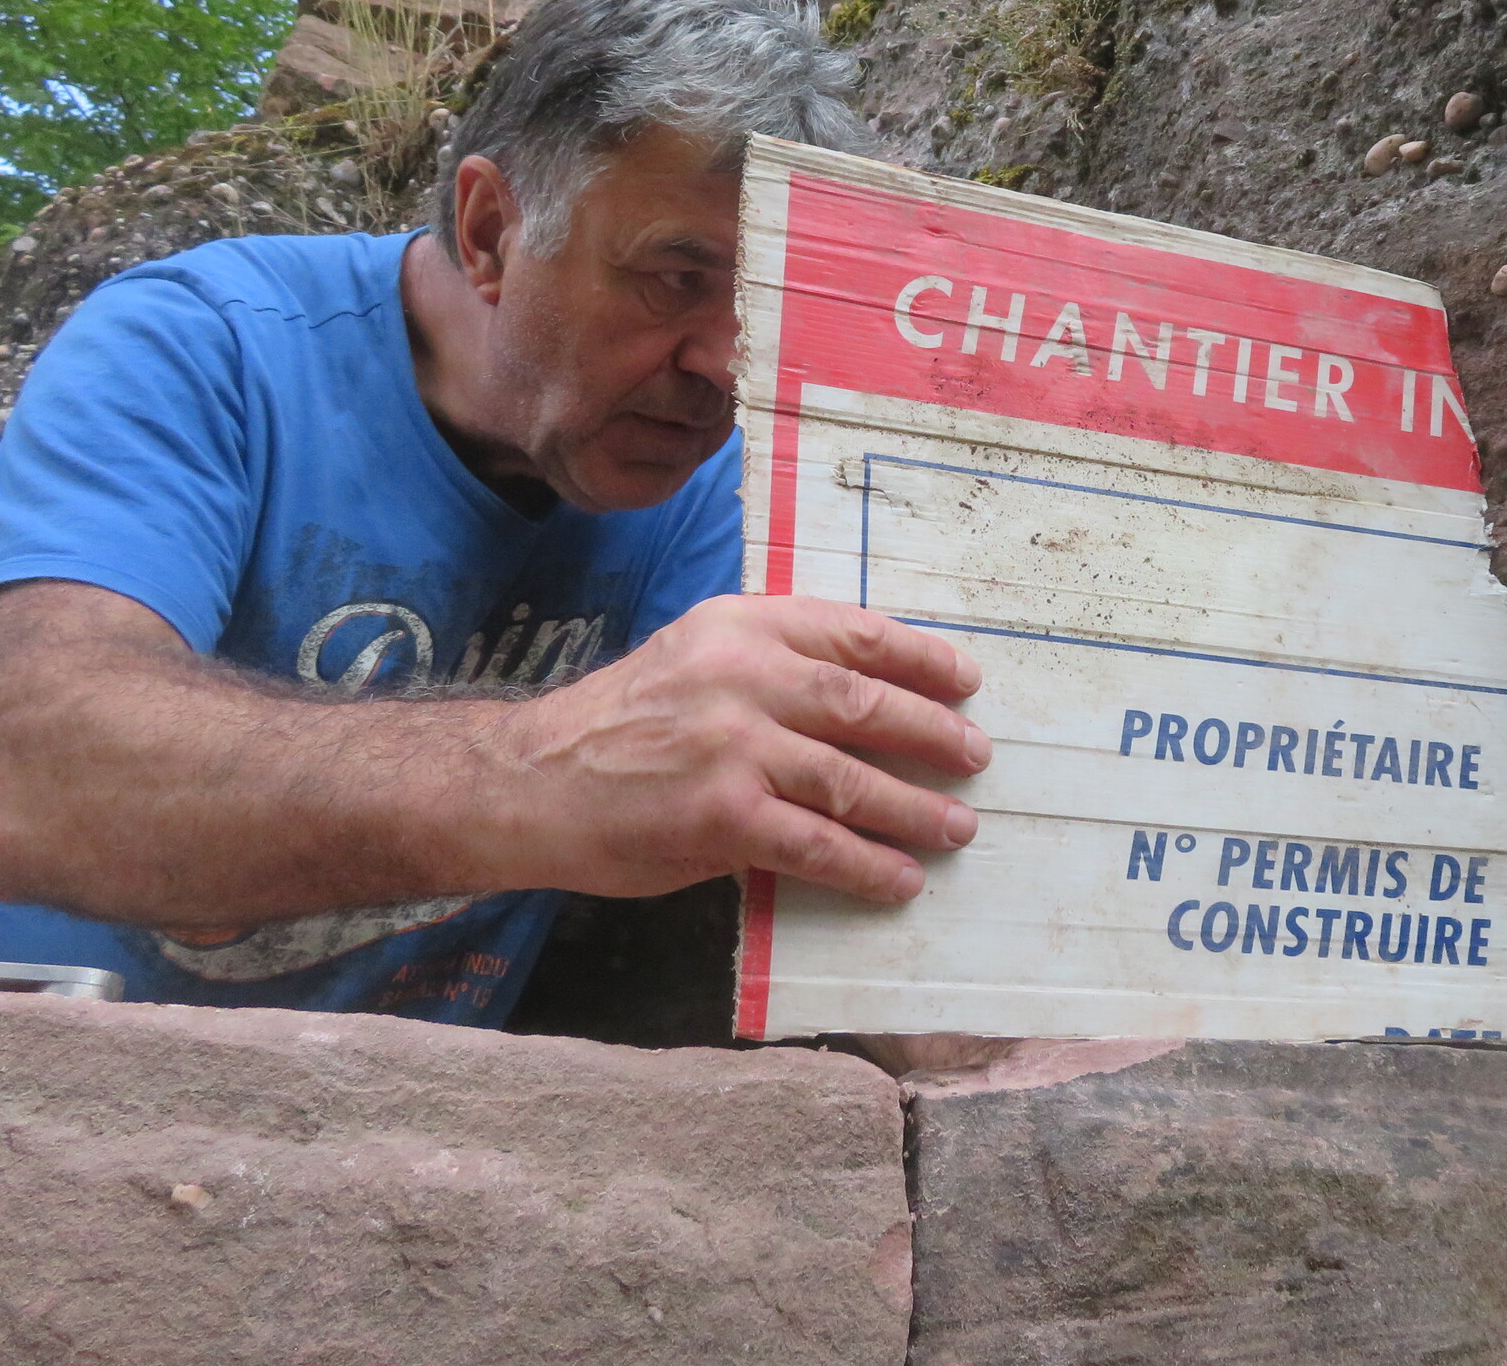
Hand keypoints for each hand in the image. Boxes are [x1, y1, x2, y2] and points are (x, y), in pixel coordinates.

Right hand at [487, 595, 988, 904]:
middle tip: (976, 757)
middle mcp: (741, 677)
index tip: (965, 680)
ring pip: (852, 778)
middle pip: (866, 701)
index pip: (855, 632)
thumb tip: (867, 689)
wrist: (530, 781)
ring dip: (916, 807)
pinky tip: (898, 880)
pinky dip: (868, 866)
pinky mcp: (722, 818)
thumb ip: (770, 659)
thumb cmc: (618, 722)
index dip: (921, 657)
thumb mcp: (693, 654)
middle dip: (933, 731)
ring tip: (956, 826)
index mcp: (741, 626)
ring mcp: (733, 748)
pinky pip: (817, 844)